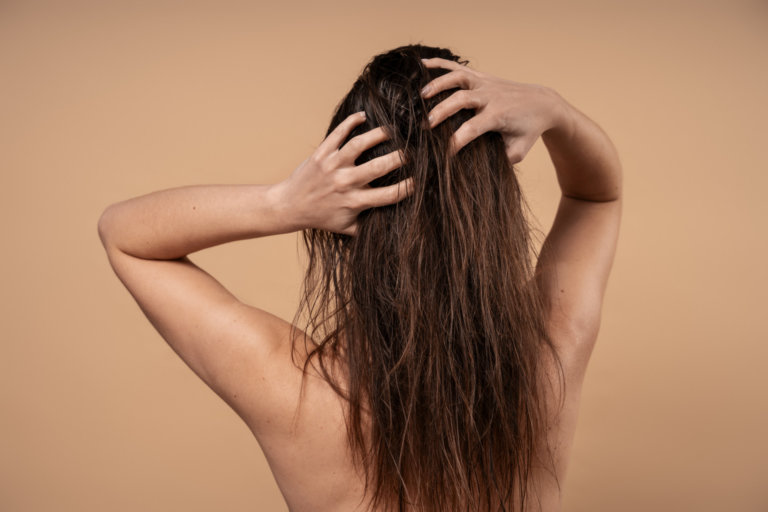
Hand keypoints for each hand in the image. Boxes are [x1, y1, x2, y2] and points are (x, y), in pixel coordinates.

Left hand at [276, 111, 412, 235]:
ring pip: (358, 145)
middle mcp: (344, 183)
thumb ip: (370, 227)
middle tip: (412, 152)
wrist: (289, 206)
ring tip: (392, 131)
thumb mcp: (347, 228)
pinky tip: (364, 116)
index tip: (421, 180)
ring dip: (378, 135)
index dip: (407, 188)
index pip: (388, 195)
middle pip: (377, 168)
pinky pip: (338, 133)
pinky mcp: (321, 153)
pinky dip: (351, 122)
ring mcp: (332, 166)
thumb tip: (395, 229)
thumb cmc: (321, 217)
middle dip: (399, 158)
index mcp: (354, 202)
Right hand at [420, 57, 568, 163]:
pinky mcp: (481, 76)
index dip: (457, 141)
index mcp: (498, 115)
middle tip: (424, 125)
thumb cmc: (528, 130)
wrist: (543, 103)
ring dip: (438, 84)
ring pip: (458, 78)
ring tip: (421, 95)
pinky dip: (440, 63)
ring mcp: (485, 83)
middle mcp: (490, 96)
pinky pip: (458, 67)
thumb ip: (500, 159)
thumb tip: (476, 170)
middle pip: (461, 100)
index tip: (444, 154)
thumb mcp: (519, 150)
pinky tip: (422, 63)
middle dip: (441, 111)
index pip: (473, 128)